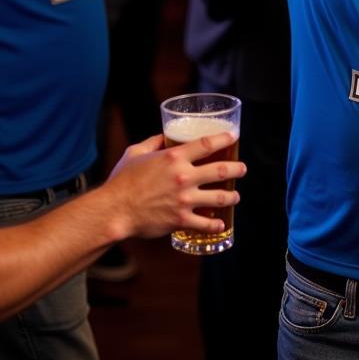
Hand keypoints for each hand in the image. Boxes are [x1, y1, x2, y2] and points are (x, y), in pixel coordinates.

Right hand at [105, 131, 244, 239]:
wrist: (115, 210)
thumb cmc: (123, 180)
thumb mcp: (136, 152)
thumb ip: (153, 142)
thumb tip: (164, 136)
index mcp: (174, 157)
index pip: (207, 144)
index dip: (224, 138)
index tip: (234, 136)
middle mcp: (184, 177)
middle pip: (221, 170)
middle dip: (237, 168)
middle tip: (243, 168)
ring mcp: (184, 200)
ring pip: (219, 197)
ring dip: (232, 196)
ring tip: (235, 195)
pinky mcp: (181, 220)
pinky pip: (205, 223)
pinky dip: (215, 223)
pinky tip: (220, 222)